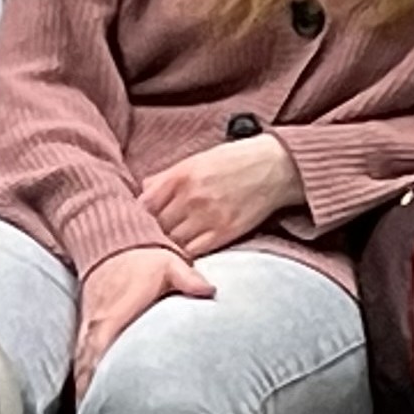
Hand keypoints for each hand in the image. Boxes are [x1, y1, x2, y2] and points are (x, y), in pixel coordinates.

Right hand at [72, 244, 211, 390]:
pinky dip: (81, 378)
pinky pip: (81, 357)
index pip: (100, 349)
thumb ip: (187, 279)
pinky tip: (84, 398)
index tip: (97, 401)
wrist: (113, 242)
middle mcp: (96, 323)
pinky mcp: (88, 327)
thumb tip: (209, 291)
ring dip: (82, 390)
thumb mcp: (168, 265)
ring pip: (81, 364)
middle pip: (86, 365)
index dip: (96, 376)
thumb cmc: (144, 259)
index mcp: (113, 313)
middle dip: (87, 394)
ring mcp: (89, 326)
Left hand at [138, 136, 303, 258]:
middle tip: (150, 239)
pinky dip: (185, 254)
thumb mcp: (196, 159)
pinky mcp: (224, 233)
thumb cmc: (235, 160)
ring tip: (166, 247)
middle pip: (157, 225)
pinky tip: (184, 253)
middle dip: (152, 232)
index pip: (144, 205)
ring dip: (168, 245)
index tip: (139, 221)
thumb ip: (168, 176)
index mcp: (180, 176)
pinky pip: (194, 251)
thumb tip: (144, 190)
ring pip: (173, 241)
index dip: (139, 216)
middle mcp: (191, 197)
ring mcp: (207, 217)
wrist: (274, 167)